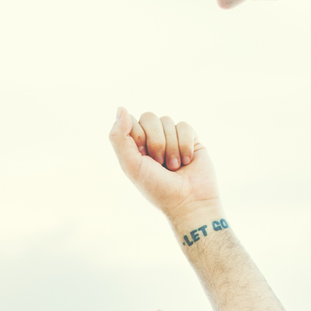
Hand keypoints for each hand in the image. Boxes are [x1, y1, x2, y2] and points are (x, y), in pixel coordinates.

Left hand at [109, 107, 222, 228]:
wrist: (189, 202)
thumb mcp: (131, 165)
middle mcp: (152, 140)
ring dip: (171, 147)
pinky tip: (187, 161)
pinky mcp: (191, 139)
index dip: (139, 136)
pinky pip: (184, 126)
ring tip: (175, 167)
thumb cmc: (157, 188)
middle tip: (160, 164)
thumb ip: (119, 137)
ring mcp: (172, 138)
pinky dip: (185, 144)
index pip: (131, 121)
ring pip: (168, 121)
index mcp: (135, 146)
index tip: (144, 156)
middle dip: (156, 142)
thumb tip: (120, 108)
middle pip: (149, 117)